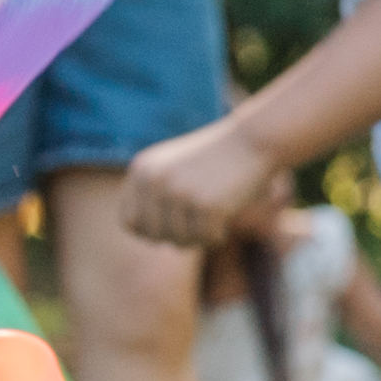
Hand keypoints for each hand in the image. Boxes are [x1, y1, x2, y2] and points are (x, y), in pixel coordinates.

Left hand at [125, 110, 287, 252]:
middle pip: (153, 236)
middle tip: (195, 227)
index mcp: (141, 171)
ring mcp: (179, 192)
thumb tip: (134, 231)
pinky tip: (227, 213)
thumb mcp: (170, 168)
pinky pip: (207, 239)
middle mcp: (154, 181)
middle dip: (174, 238)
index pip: (128, 222)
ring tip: (212, 216)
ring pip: (181, 240)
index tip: (169, 229)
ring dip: (199, 236)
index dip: (148, 232)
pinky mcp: (206, 204)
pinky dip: (218, 234)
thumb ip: (149, 195)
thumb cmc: (212, 159)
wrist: (251, 140)